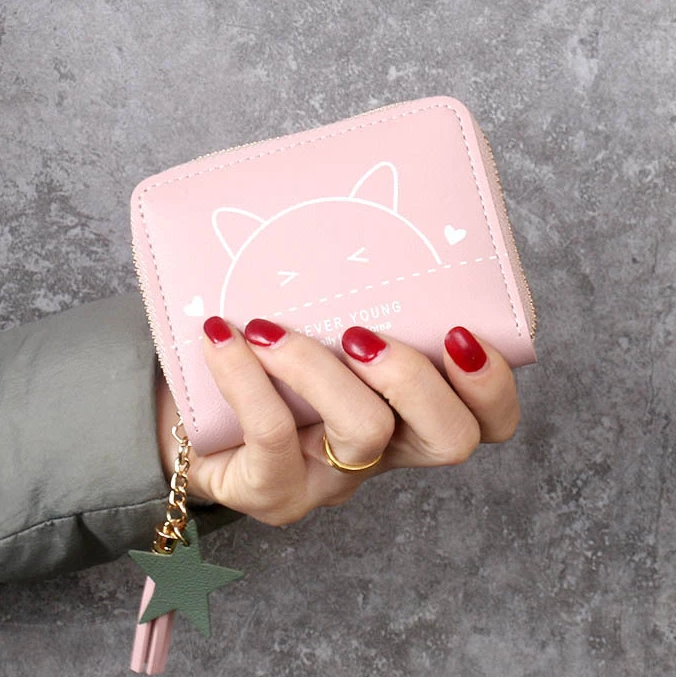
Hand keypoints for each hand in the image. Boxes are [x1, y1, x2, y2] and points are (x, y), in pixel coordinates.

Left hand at [156, 318, 519, 525]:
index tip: (458, 330)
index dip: (490, 385)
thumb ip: (349, 285)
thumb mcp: (316, 322)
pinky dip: (246, 377)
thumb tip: (358, 184)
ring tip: (269, 329)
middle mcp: (383, 453)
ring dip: (319, 368)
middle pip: (449, 439)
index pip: (487, 420)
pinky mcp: (273, 492)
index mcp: (408, 413)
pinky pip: (273, 436)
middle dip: (415, 378)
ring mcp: (330, 480)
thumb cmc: (263, 361)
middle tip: (361, 336)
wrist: (185, 421)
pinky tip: (221, 337)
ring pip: (365, 432)